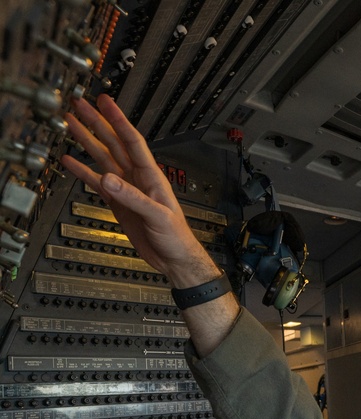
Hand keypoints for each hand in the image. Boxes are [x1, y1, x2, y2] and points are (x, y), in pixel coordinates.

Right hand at [60, 95, 215, 286]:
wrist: (173, 258)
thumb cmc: (176, 236)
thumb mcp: (157, 215)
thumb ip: (133, 198)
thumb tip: (108, 179)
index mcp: (151, 176)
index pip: (132, 141)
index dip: (118, 120)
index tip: (105, 102)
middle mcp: (137, 178)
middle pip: (114, 143)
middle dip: (97, 122)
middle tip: (80, 104)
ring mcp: (126, 189)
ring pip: (103, 158)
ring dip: (87, 141)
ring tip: (71, 123)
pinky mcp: (117, 202)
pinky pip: (96, 182)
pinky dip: (82, 171)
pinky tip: (69, 161)